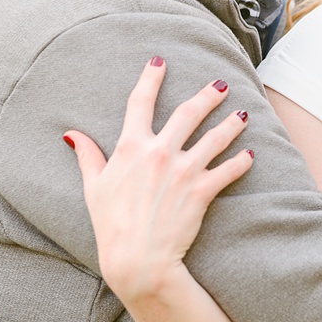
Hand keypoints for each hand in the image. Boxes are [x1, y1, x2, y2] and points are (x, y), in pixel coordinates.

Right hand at [62, 57, 252, 301]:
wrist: (137, 259)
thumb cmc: (110, 224)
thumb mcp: (93, 187)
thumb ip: (87, 156)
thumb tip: (71, 135)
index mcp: (130, 147)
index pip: (141, 102)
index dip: (151, 78)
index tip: (160, 61)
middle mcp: (159, 153)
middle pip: (188, 112)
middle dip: (208, 95)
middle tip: (221, 85)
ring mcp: (183, 171)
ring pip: (216, 137)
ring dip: (231, 124)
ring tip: (241, 115)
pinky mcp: (202, 191)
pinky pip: (228, 170)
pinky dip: (241, 162)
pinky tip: (249, 155)